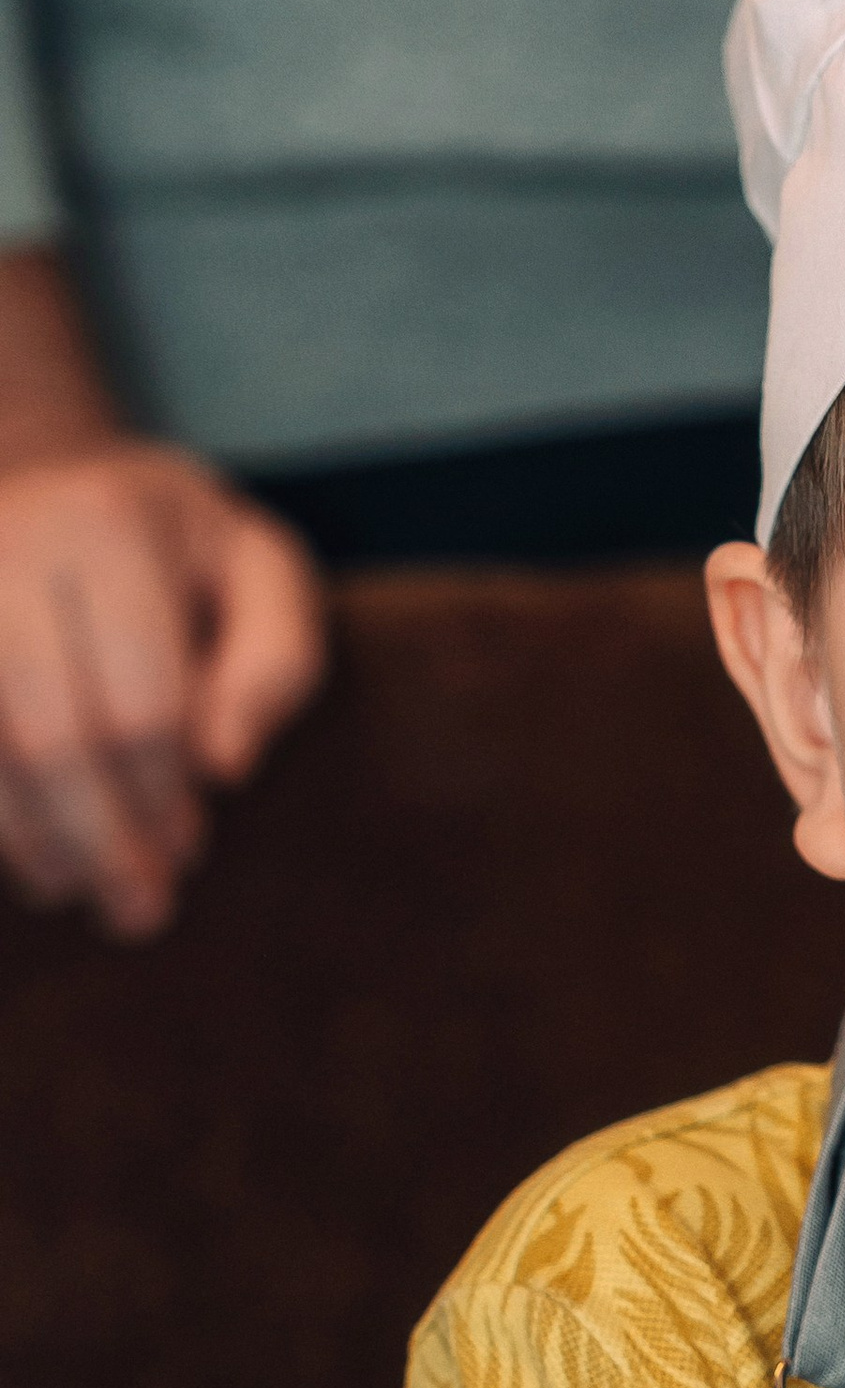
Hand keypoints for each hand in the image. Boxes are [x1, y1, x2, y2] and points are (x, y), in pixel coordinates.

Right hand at [0, 440, 325, 934]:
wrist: (45, 474)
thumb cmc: (179, 548)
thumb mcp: (261, 575)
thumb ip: (275, 663)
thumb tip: (227, 768)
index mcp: (107, 524)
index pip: (140, 704)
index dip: (163, 797)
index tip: (188, 853)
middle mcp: (2, 544)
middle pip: (48, 737)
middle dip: (98, 840)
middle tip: (137, 913)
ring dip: (28, 843)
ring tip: (75, 888)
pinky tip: (24, 852)